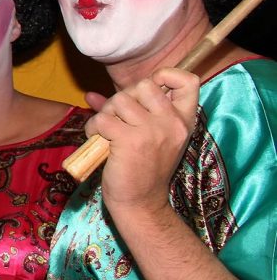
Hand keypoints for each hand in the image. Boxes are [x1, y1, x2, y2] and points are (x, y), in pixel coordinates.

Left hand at [84, 67, 199, 220]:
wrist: (141, 203)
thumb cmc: (141, 170)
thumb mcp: (143, 136)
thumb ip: (122, 113)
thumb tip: (91, 95)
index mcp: (182, 121)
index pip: (188, 81)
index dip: (166, 76)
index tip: (148, 92)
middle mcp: (172, 123)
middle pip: (143, 85)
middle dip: (123, 99)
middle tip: (119, 120)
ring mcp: (153, 130)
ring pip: (119, 100)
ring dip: (105, 115)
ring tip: (107, 134)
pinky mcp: (130, 140)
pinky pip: (103, 119)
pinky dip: (93, 128)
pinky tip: (99, 143)